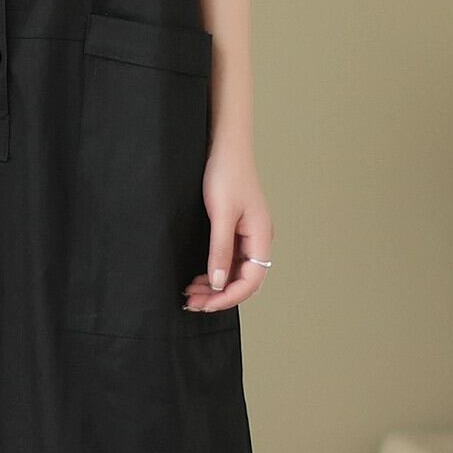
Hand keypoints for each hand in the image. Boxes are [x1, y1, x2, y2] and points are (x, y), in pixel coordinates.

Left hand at [183, 143, 270, 314]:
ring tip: (191, 293)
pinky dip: (214, 273)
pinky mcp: (236, 232)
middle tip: (192, 303)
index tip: (206, 304)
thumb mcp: (221, 214)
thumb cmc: (226, 173)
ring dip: (215, 287)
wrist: (225, 147)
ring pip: (235, 274)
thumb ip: (220, 250)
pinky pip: (229, 262)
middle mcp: (258, 241)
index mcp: (261, 237)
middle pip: (244, 281)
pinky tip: (198, 278)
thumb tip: (219, 282)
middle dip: (219, 296)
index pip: (251, 281)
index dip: (229, 297)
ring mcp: (248, 237)